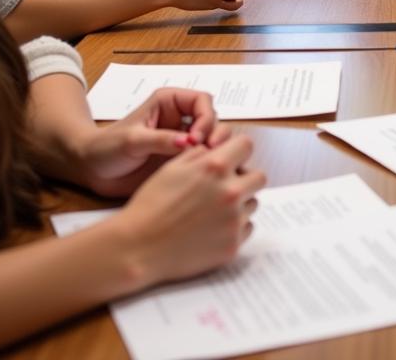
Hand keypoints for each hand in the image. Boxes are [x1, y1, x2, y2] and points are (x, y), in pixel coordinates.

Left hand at [75, 88, 231, 197]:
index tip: (197, 139)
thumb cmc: (107, 148)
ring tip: (207, 165)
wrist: (92, 172)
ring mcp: (182, 139)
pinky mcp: (180, 160)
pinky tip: (202, 175)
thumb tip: (189, 142)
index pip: (201, 101)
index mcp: (170, 103)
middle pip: (212, 119)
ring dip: (215, 150)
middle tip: (208, 153)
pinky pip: (203, 158)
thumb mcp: (133, 141)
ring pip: (212, 138)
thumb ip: (161, 139)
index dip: (205, 117)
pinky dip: (208, 164)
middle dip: (215, 134)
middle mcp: (180, 118)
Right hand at [109, 132, 265, 289]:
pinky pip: (247, 228)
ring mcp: (233, 221)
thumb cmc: (150, 206)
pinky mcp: (233, 245)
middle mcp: (230, 192)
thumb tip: (218, 148)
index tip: (231, 157)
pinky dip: (234, 226)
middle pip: (258, 176)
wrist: (137, 248)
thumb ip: (201, 154)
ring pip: (253, 203)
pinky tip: (212, 228)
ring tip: (212, 210)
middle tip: (224, 186)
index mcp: (215, 168)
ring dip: (239, 203)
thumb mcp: (172, 167)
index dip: (237, 150)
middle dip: (243, 178)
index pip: (247, 145)